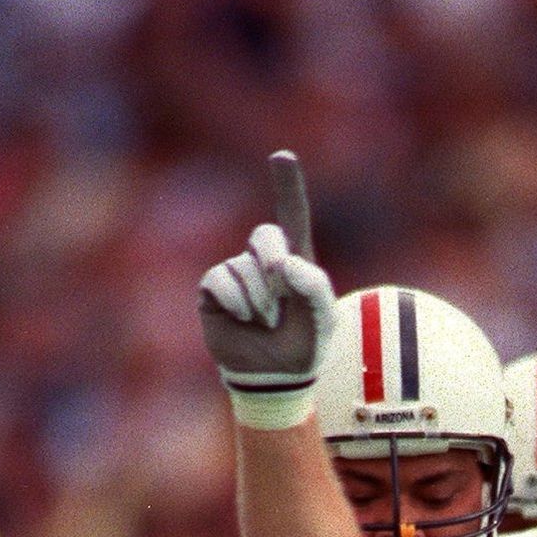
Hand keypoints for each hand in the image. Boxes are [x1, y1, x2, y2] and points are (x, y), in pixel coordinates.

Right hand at [198, 151, 334, 403]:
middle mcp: (263, 260)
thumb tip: (280, 265)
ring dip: (261, 302)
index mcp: (294, 260)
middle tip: (282, 297)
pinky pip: (221, 280)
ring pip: (245, 267)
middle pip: (265, 236)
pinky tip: (245, 321)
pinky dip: (238, 303)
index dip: (288, 187)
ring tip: (266, 324)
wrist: (276, 379)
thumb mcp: (323, 317)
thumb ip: (313, 285)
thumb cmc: (303, 346)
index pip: (292, 217)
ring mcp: (237, 273)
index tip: (282, 157)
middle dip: (274, 264)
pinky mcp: (213, 289)